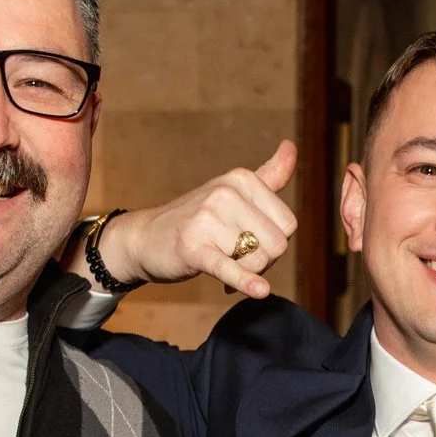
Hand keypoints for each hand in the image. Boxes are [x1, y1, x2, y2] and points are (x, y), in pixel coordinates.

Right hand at [91, 141, 300, 296]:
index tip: (251, 243)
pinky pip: (230, 268)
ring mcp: (208, 219)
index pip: (287, 224)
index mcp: (242, 179)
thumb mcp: (233, 190)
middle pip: (277, 245)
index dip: (273, 242)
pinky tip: (258, 290)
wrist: (144, 238)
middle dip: (262, 261)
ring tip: (223, 265)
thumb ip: (268, 174)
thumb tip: (291, 145)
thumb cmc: (197, 219)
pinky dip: (245, 282)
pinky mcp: (193, 248)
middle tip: (237, 259)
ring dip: (245, 274)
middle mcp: (226, 193)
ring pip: (257, 261)